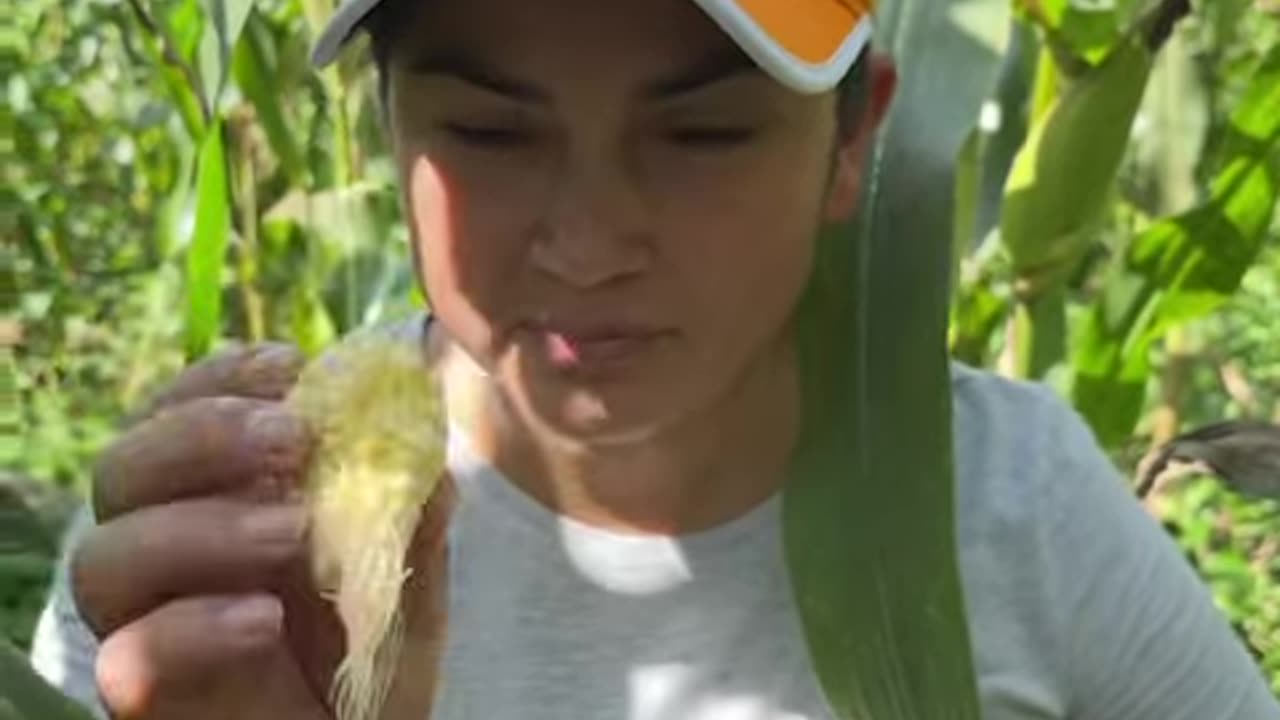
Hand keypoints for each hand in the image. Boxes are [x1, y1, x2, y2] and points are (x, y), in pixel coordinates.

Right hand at [69, 342, 453, 719]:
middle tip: (291, 439)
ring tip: (293, 529)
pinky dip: (189, 626)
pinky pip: (127, 656)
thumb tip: (421, 426)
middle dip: (202, 436)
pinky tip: (263, 617)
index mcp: (210, 500)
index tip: (291, 368)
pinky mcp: (148, 696)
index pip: (174, 413)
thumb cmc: (372, 648)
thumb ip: (411, 507)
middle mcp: (163, 551)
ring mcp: (147, 622)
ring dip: (200, 526)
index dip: (220, 378)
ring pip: (104, 555)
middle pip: (122, 469)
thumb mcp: (407, 568)